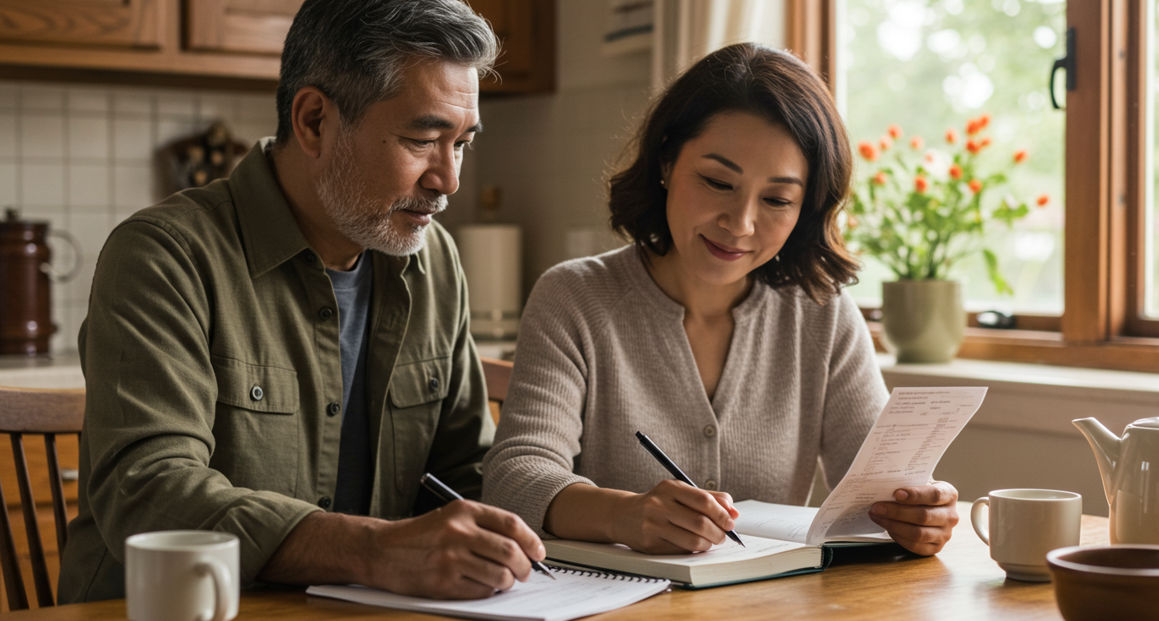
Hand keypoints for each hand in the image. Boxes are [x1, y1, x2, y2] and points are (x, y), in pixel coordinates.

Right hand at [372, 499, 544, 598]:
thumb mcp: (451, 517)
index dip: (532, 540)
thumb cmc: (420, 535)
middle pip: (510, 551)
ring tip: (505, 580)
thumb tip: (522, 546)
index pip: (511, 524)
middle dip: (525, 566)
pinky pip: (482, 591)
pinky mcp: (443, 582)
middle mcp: (458, 532)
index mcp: (463, 511)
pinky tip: (483, 585)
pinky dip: (489, 591)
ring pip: (500, 575)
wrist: (381, 551)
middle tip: (526, 572)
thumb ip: (484, 526)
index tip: (539, 552)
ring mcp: (450, 558)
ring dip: (509, 582)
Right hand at [613, 479, 739, 553]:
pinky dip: (694, 550)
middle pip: (700, 523)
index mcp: (669, 488)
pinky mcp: (650, 544)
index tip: (731, 522)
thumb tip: (734, 511)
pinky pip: (680, 551)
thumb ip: (708, 498)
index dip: (722, 514)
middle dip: (719, 533)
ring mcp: (653, 525)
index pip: (704, 501)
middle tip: (723, 536)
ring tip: (710, 541)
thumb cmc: (658, 503)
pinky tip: (694, 545)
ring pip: (692, 540)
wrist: (623, 514)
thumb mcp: (679, 492)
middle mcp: (659, 505)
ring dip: (708, 544)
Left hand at [868, 481, 958, 555]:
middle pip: (923, 516)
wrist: (925, 508)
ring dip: (893, 525)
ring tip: (877, 517)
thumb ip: (907, 482)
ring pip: (918, 533)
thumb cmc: (918, 493)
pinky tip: (887, 527)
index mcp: (949, 494)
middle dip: (897, 512)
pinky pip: (915, 546)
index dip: (915, 495)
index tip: (896, 494)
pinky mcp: (936, 547)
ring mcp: (945, 534)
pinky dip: (898, 537)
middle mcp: (951, 515)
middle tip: (877, 507)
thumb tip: (885, 483)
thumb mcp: (918, 483)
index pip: (934, 494)